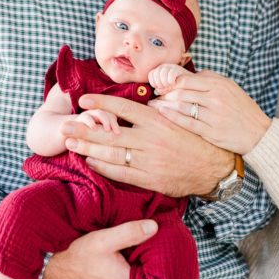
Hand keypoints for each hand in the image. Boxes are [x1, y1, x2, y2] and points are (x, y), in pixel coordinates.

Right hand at [41, 219, 156, 278]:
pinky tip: (127, 266)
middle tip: (153, 248)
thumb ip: (130, 232)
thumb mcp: (103, 239)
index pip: (158, 277)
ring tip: (140, 255)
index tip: (163, 248)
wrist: (51, 271)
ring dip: (140, 275)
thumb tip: (154, 226)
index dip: (162, 262)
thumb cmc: (75, 255)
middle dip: (152, 267)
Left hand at [63, 94, 234, 196]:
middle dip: (84, 129)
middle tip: (64, 125)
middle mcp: (150, 139)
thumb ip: (156, 111)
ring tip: (71, 143)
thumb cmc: (196, 138)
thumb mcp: (178, 117)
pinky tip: (90, 162)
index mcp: (157, 119)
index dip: (101, 102)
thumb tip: (136, 103)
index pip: (123, 107)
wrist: (214, 166)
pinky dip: (104, 168)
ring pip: (111, 153)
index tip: (83, 99)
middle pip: (110, 133)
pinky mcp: (150, 179)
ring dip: (88, 149)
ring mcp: (149, 160)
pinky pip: (121, 173)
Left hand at [148, 63, 186, 94]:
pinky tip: (174, 84)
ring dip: (165, 83)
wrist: (192, 84)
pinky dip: (171, 81)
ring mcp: (171, 66)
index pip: (151, 74)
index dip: (154, 83)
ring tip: (170, 87)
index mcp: (160, 70)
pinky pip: (170, 74)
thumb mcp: (166, 89)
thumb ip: (160, 89)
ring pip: (162, 73)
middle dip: (159, 84)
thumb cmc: (177, 88)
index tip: (159, 88)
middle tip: (165, 88)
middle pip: (156, 73)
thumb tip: (155, 92)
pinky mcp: (178, 69)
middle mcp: (165, 66)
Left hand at [155, 70, 270, 154]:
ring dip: (164, 105)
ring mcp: (214, 115)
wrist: (258, 133)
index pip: (186, 80)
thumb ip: (208, 80)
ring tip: (154, 105)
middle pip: (181, 93)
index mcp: (219, 84)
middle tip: (154, 95)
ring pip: (182, 107)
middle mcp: (216, 98)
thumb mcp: (229, 87)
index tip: (161, 84)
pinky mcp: (212, 132)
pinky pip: (186, 123)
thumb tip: (184, 76)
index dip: (170, 82)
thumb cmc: (241, 108)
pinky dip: (172, 118)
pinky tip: (162, 115)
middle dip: (164, 94)